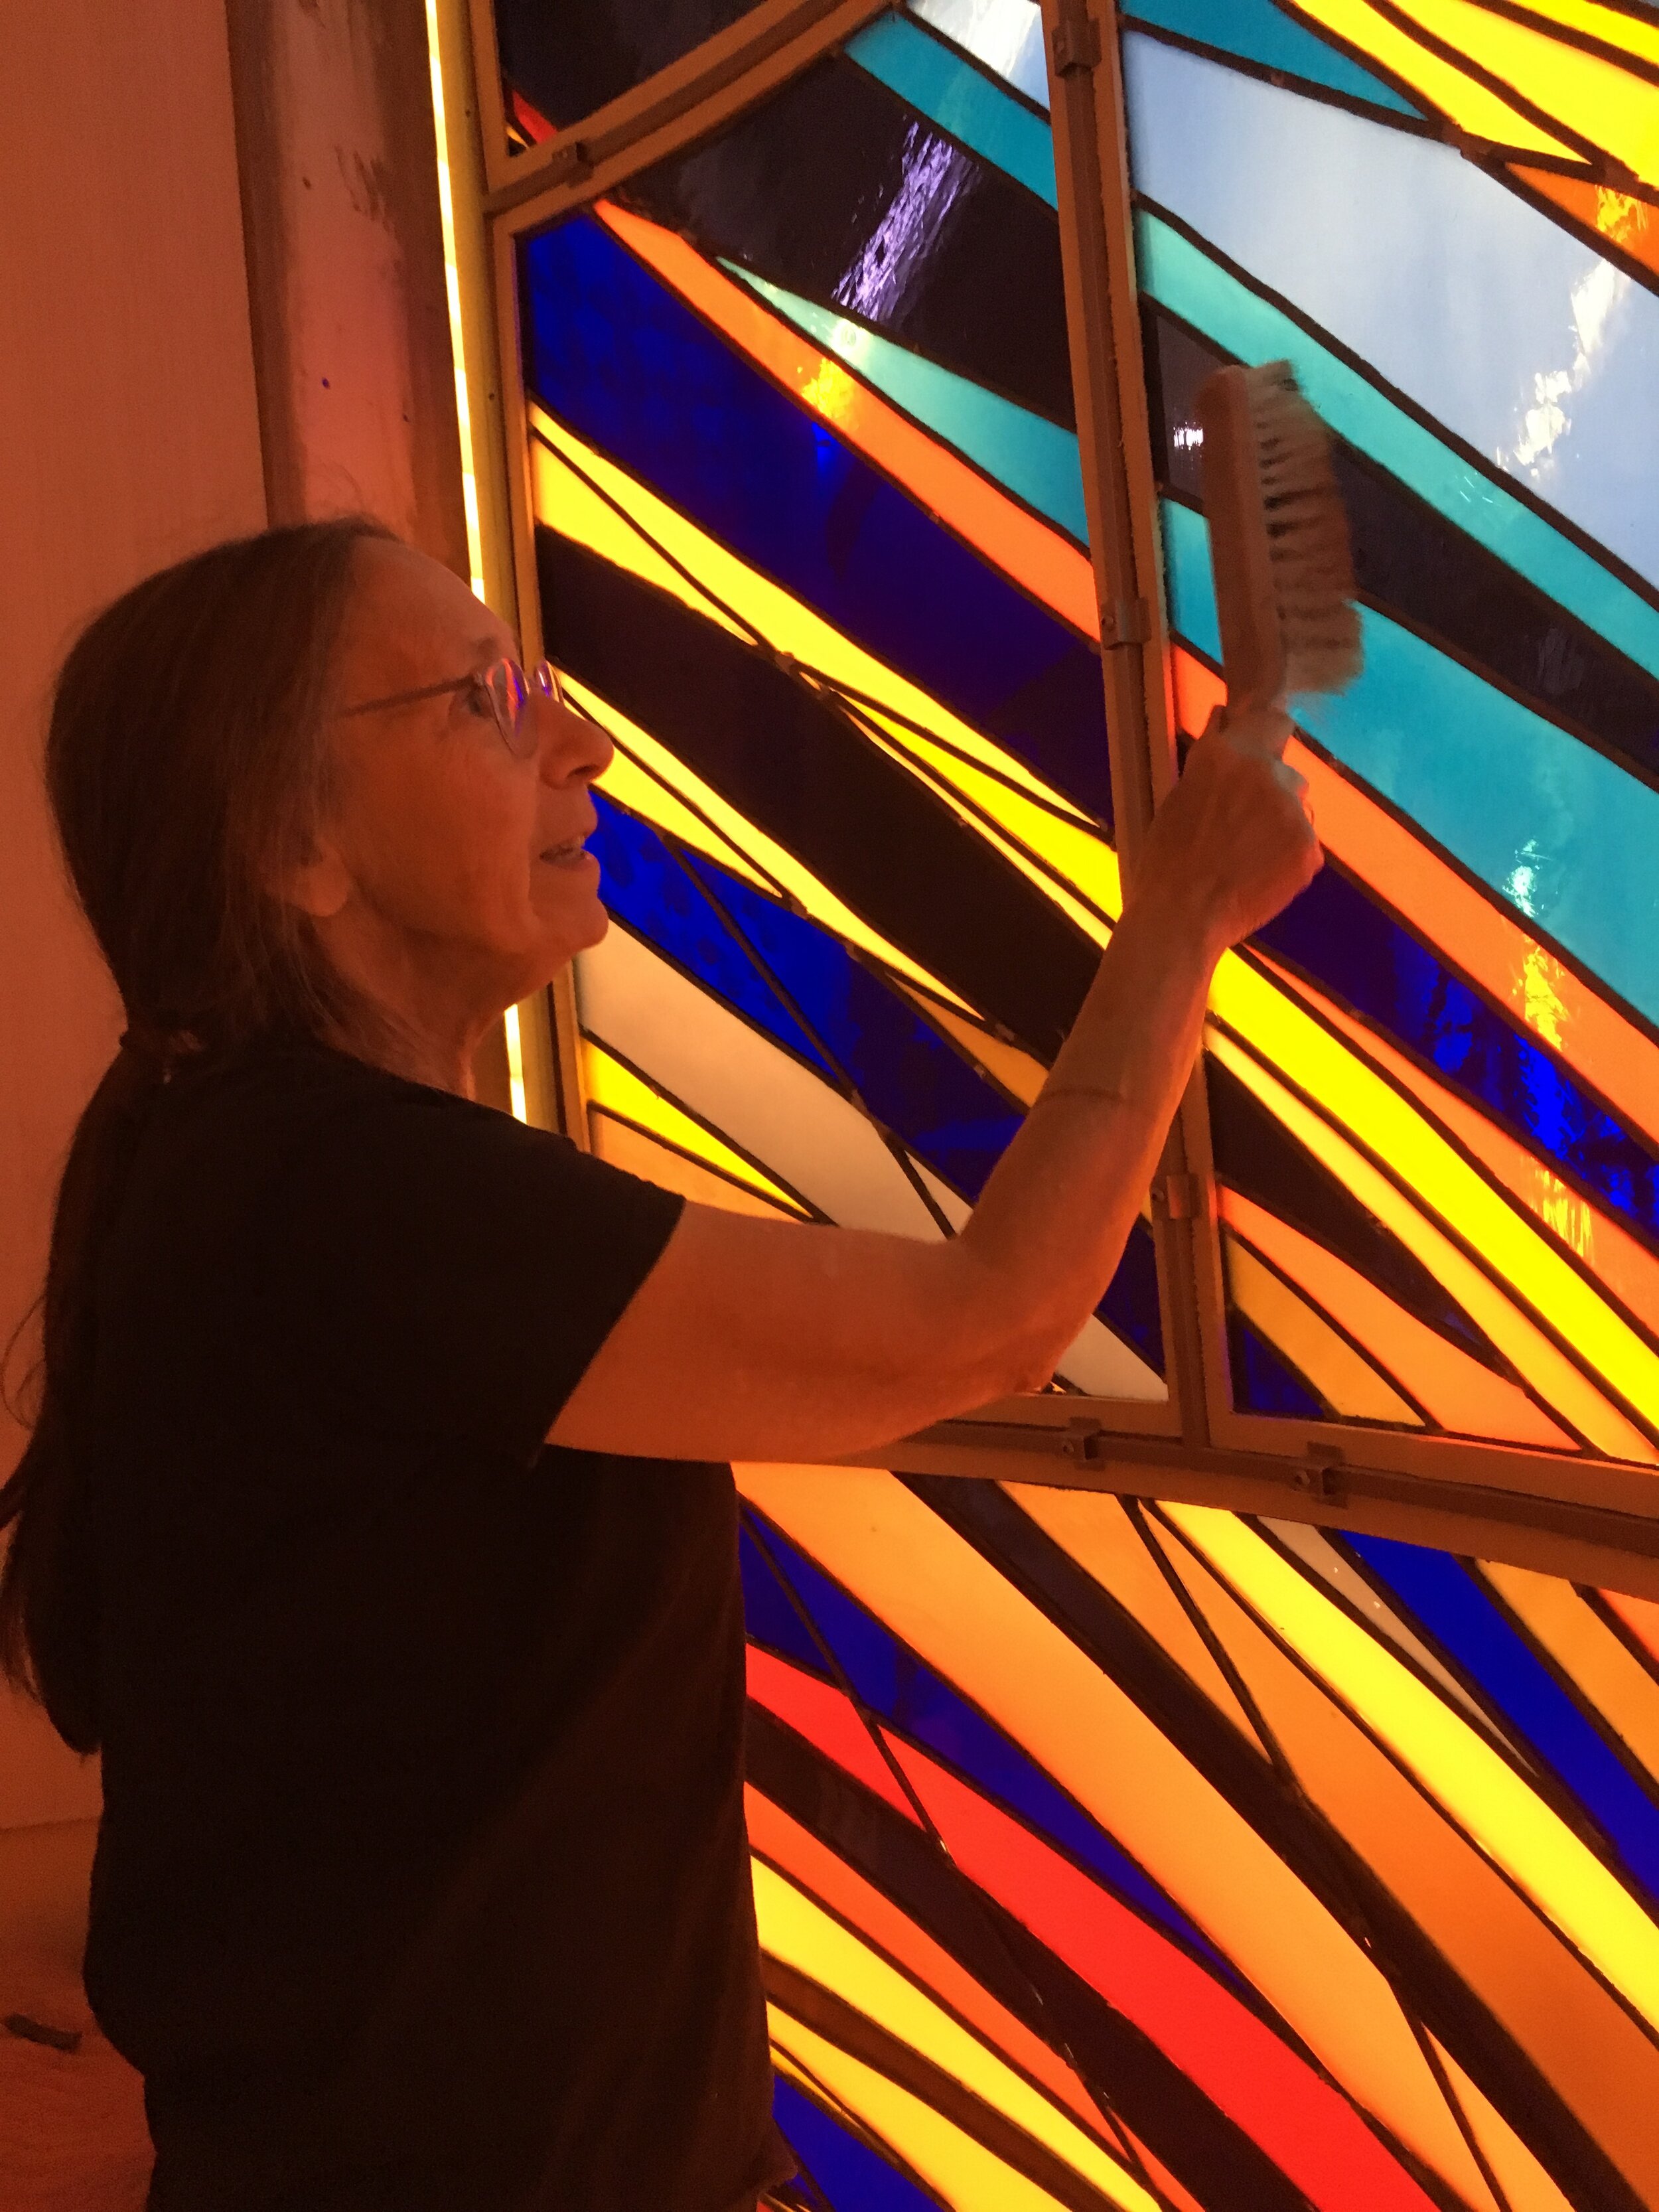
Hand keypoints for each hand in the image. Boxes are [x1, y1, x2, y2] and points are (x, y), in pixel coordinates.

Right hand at [1133, 705, 1321, 952]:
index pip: (1274, 723)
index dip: (1270, 739)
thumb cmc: (1164, 861)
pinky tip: (1259, 878)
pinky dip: (1287, 859)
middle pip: (1288, 773)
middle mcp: (1267, 772)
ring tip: (1247, 858)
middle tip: (1241, 828)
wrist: (1180, 919)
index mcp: (1227, 754)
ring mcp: (1293, 812)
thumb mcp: (1178, 798)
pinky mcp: (1309, 849)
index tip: (1262, 755)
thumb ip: (1208, 759)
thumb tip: (1223, 718)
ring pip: (1298, 811)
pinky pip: (1304, 846)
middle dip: (1272, 793)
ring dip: (1281, 825)